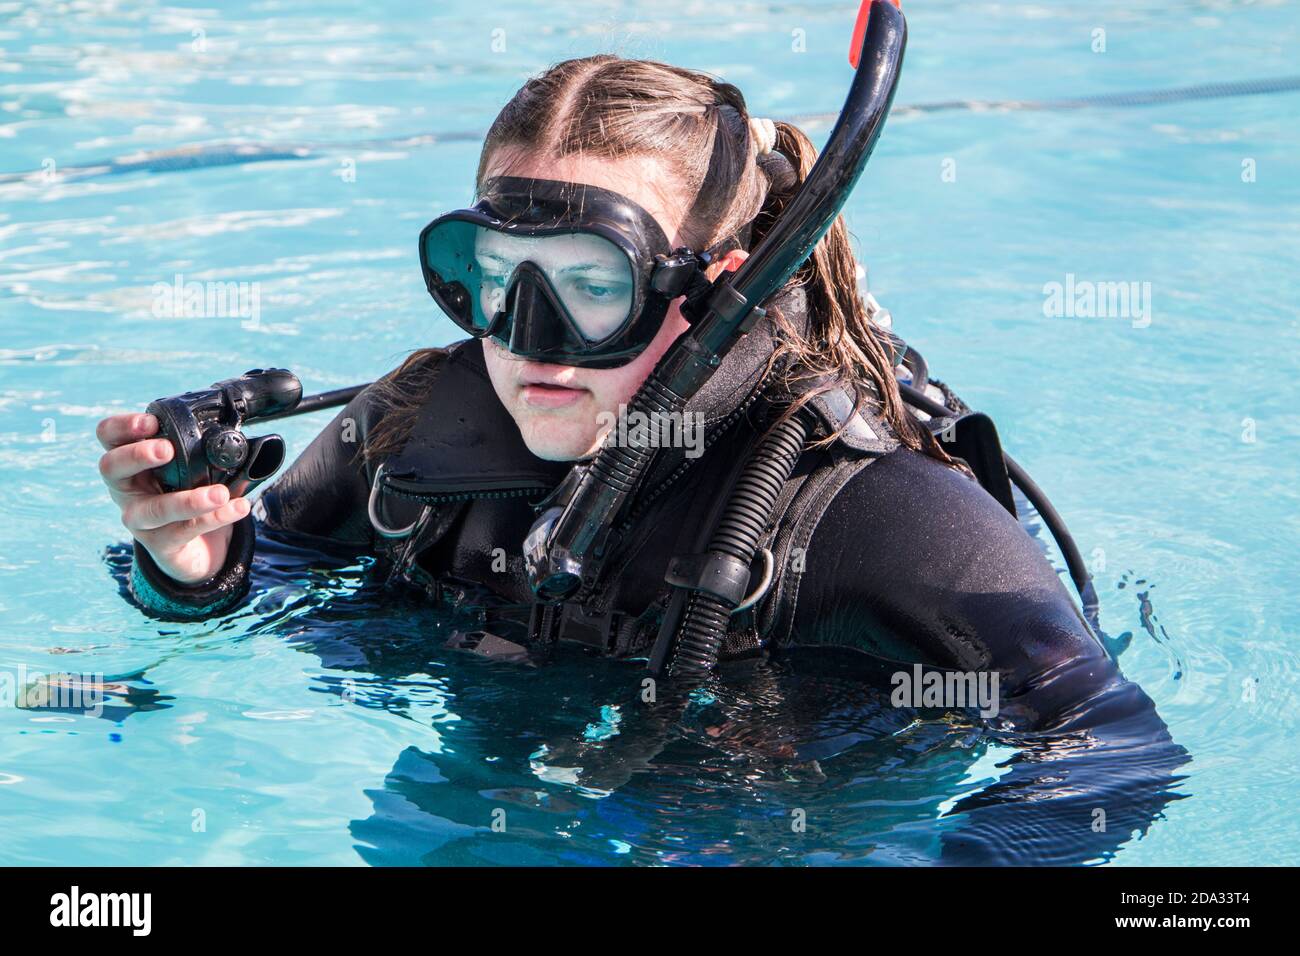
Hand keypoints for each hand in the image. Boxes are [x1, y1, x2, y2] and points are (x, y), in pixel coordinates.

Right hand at [96, 413, 250, 583]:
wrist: (198, 547)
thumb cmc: (189, 494)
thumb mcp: (190, 468)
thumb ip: (198, 449)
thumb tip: (230, 430)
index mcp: (131, 462)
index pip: (109, 436)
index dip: (123, 426)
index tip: (151, 421)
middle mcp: (126, 489)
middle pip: (111, 468)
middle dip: (137, 455)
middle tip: (167, 449)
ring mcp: (140, 520)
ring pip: (154, 510)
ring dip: (188, 500)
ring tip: (220, 493)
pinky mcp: (161, 544)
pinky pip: (187, 530)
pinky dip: (216, 518)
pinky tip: (238, 507)